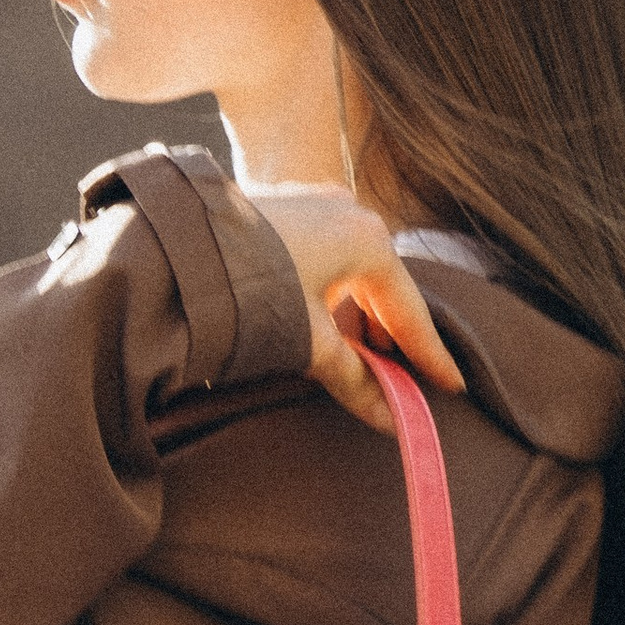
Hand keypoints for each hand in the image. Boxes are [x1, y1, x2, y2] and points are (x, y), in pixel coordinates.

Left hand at [242, 185, 466, 432]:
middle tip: (397, 381)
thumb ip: (355, 381)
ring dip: (352, 320)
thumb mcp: (309, 344)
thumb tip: (391, 419)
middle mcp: (346, 212)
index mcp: (367, 239)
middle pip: (380, 288)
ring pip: (347, 274)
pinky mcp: (278, 211)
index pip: (408, 309)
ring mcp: (310, 205)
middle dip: (387, 339)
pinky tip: (314, 328)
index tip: (451, 384)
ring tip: (349, 362)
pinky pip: (319, 261)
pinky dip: (325, 298)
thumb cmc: (250, 295)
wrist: (173, 255)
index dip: (429, 354)